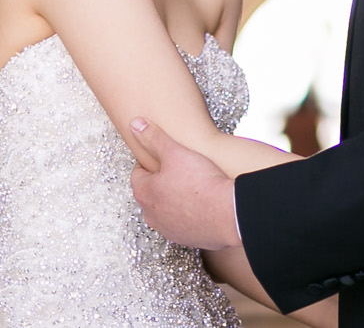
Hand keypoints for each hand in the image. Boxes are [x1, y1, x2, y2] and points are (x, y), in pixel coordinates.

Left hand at [129, 118, 240, 251]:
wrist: (229, 213)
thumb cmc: (200, 182)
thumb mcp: (175, 152)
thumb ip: (153, 137)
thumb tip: (134, 124)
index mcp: (144, 193)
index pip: (138, 174)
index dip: (152, 162)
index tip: (166, 158)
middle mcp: (151, 215)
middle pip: (151, 193)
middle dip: (162, 182)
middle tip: (180, 170)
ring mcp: (169, 230)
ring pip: (166, 210)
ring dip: (175, 200)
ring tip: (194, 187)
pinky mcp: (187, 240)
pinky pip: (184, 224)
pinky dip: (190, 215)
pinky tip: (204, 204)